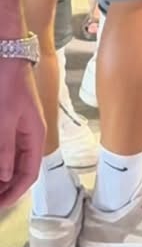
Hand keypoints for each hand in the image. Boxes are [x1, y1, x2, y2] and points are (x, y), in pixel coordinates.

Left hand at [0, 60, 44, 208]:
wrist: (5, 54)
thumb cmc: (7, 83)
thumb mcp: (4, 119)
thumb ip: (4, 150)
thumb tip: (4, 178)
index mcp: (34, 135)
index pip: (29, 173)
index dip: (14, 193)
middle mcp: (28, 135)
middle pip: (19, 170)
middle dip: (5, 187)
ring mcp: (17, 129)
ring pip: (10, 160)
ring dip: (1, 174)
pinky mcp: (7, 122)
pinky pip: (5, 148)